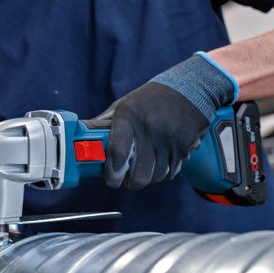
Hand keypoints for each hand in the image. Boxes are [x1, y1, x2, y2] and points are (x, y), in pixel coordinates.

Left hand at [102, 52, 238, 189]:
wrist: (190, 88)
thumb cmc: (151, 98)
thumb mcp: (125, 104)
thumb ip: (105, 123)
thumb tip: (83, 138)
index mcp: (129, 117)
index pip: (118, 152)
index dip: (112, 172)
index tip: (111, 179)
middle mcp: (149, 129)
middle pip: (140, 175)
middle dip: (131, 184)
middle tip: (127, 181)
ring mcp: (169, 139)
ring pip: (156, 177)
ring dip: (148, 178)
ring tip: (143, 171)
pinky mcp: (184, 145)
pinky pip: (172, 172)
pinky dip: (164, 173)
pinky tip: (160, 164)